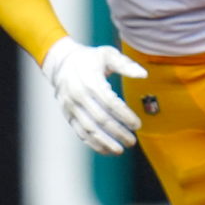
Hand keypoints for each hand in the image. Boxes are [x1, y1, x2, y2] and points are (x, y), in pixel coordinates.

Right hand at [40, 36, 147, 155]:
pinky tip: (105, 149)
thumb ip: (126, 65)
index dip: (125, 115)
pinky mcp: (67, 113)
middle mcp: (78, 95)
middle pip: (100, 119)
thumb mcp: (108, 54)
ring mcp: (70, 106)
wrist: (60, 62)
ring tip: (120, 150)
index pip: (110, 103)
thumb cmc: (89, 58)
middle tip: (132, 141)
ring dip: (105, 141)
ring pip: (88, 128)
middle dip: (117, 132)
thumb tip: (143, 74)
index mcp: (91, 81)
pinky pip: (79, 131)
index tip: (138, 125)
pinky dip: (91, 142)